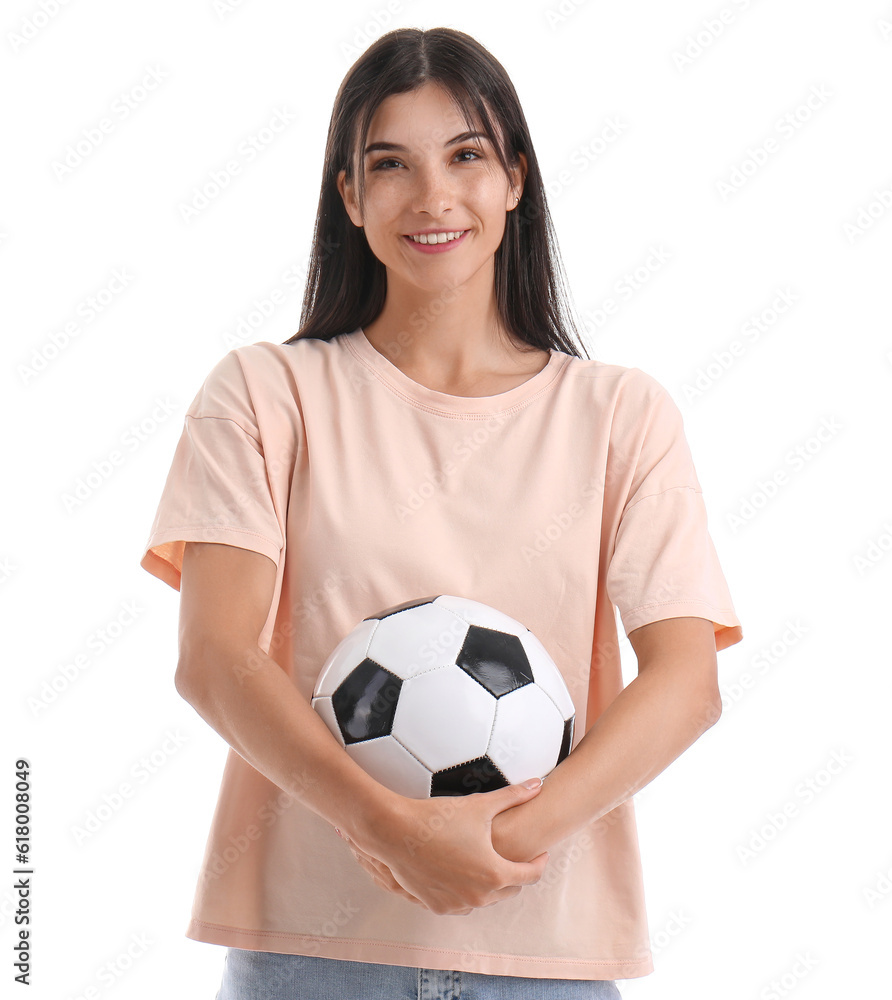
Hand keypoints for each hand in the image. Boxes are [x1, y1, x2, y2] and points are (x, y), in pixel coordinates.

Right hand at [341, 779, 549, 915]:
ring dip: (492, 885)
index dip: (539, 862)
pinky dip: (468, 892)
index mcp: (495, 873)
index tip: (541, 853)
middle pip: (510, 890)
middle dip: (516, 873)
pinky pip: (462, 904)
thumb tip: (538, 784)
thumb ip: (513, 796)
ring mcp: (457, 904)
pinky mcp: (437, 906)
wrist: (396, 832)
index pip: (530, 875)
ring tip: (490, 864)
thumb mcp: (480, 805)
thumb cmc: (439, 818)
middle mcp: (478, 896)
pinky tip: (466, 876)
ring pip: (485, 899)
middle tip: (516, 857)